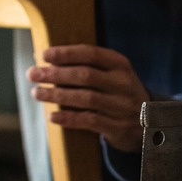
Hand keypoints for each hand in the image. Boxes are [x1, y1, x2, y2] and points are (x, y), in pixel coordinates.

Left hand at [28, 45, 149, 152]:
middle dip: (55, 74)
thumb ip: (86, 66)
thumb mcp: (112, 75)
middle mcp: (124, 84)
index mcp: (121, 65)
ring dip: (57, 95)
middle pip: (85, 76)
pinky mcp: (119, 127)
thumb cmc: (118, 94)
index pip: (91, 54)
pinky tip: (53, 116)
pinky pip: (90, 121)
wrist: (149, 124)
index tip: (43, 55)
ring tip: (37, 93)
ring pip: (85, 98)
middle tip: (32, 74)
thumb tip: (43, 59)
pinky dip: (69, 118)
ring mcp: (123, 107)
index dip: (66, 53)